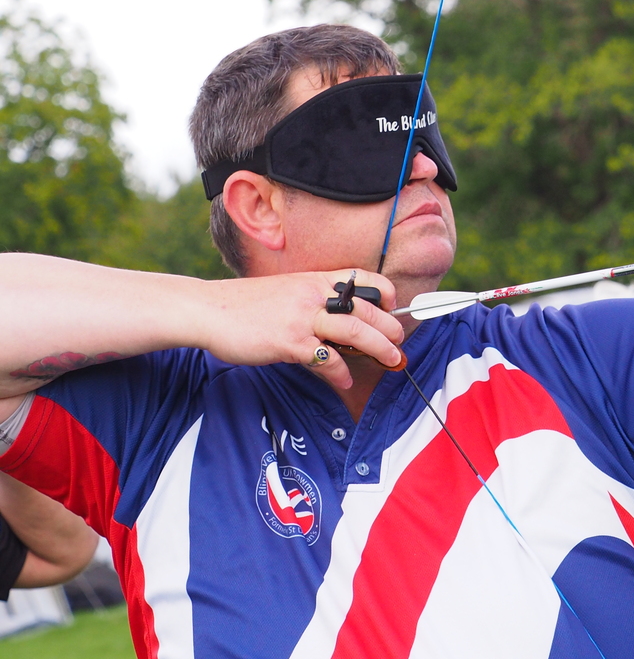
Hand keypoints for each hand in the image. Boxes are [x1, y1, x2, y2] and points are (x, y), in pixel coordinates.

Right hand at [198, 269, 402, 388]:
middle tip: (400, 343)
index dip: (384, 292)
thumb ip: (312, 302)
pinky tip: (346, 380)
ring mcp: (302, 317)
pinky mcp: (289, 341)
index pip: (362, 277)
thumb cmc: (245, 305)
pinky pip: (326, 358)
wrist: (208, 310)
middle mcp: (313, 294)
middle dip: (390, 327)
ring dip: (379, 347)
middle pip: (366, 308)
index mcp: (314, 280)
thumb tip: (336, 325)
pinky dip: (341, 372)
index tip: (393, 307)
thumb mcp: (286, 292)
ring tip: (392, 360)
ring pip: (355, 329)